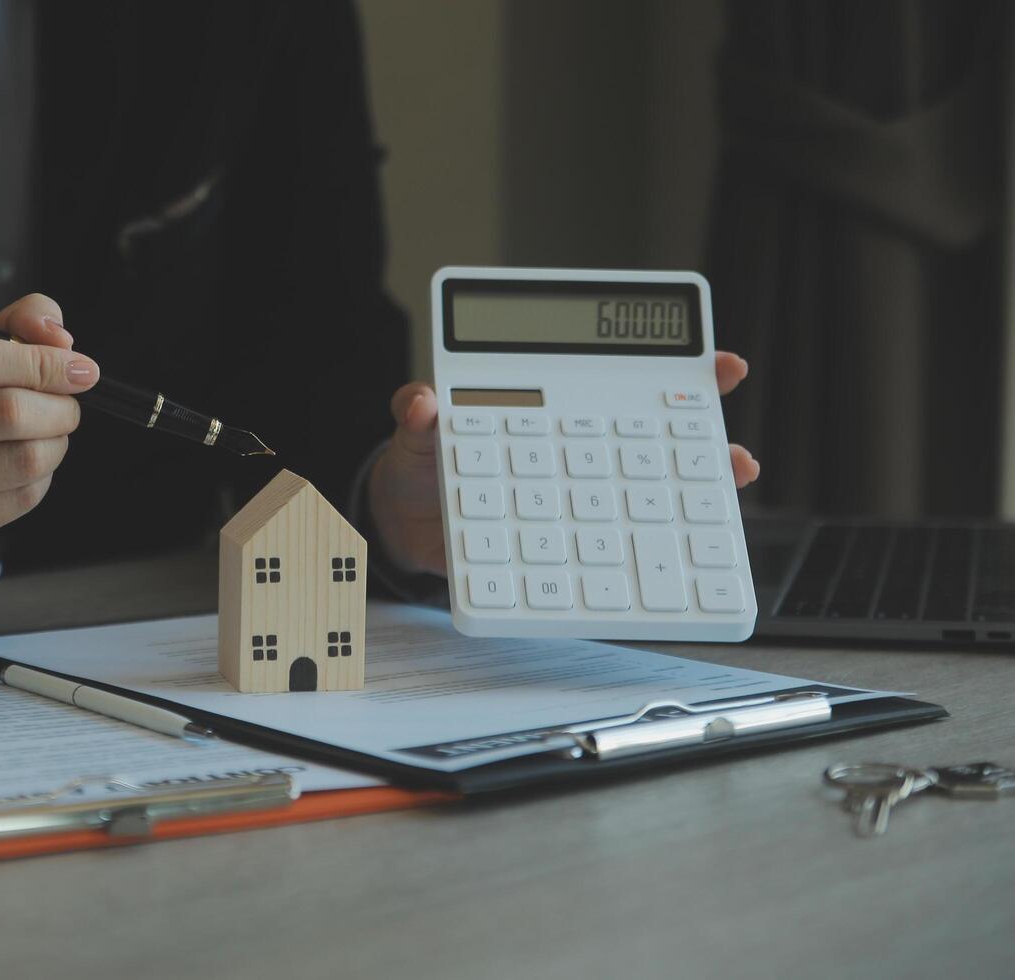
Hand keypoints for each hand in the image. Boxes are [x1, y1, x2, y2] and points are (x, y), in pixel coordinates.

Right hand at [0, 294, 99, 563]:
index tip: (81, 369)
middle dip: (59, 407)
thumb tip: (60, 340)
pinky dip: (41, 478)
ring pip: (21, 459)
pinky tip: (27, 467)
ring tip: (51, 434)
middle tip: (69, 406)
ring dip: (56, 444)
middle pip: (6, 412)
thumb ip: (18, 323)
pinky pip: (19, 498)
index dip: (42, 363)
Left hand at [367, 352, 759, 575]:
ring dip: (690, 504)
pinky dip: (638, 561)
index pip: (621, 381)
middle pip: (654, 439)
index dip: (679, 371)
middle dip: (705, 444)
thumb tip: (422, 403)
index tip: (720, 367)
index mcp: (549, 409)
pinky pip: (606, 553)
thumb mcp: (417, 435)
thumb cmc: (423, 465)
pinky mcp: (560, 547)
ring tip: (720, 503)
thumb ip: (417, 415)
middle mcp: (574, 453)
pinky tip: (663, 570)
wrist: (405, 526)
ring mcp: (573, 500)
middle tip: (736, 454)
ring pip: (645, 497)